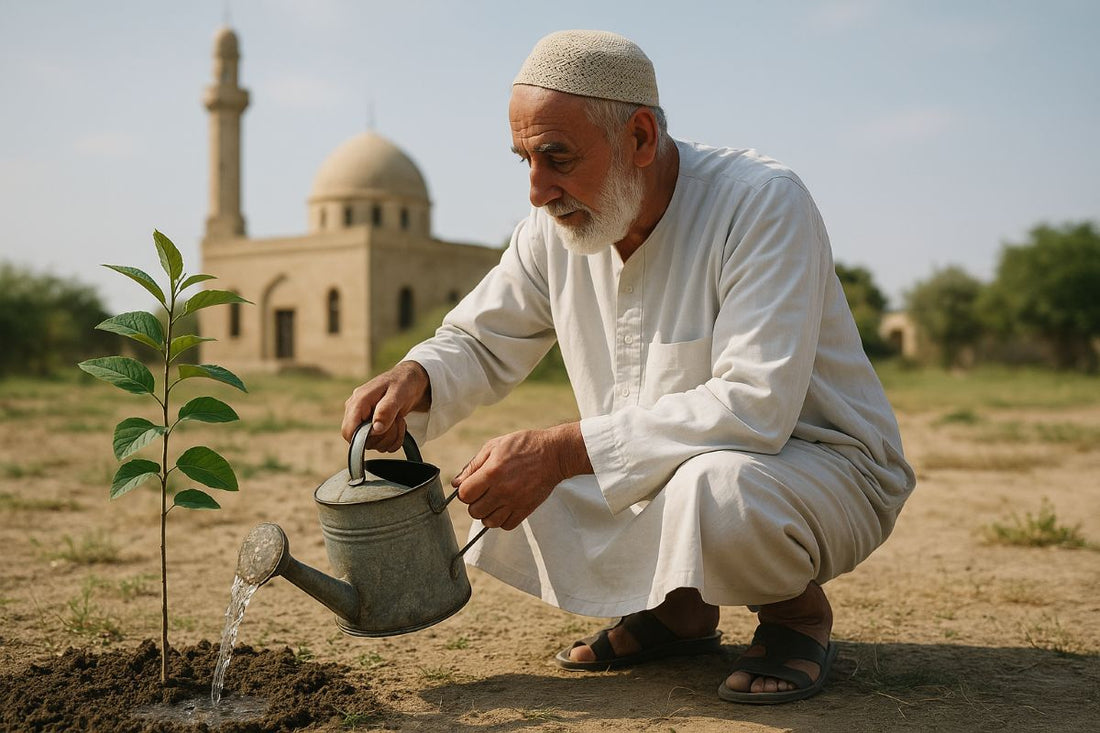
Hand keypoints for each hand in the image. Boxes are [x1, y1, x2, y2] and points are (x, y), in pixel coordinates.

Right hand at [341, 361, 430, 451]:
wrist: (409, 382)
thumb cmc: (402, 383)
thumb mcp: (398, 394)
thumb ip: (387, 409)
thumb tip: (376, 429)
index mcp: (358, 401)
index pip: (348, 431)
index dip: (365, 438)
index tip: (383, 429)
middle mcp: (356, 412)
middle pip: (361, 441)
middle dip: (383, 436)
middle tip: (397, 421)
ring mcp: (363, 420)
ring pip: (372, 444)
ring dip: (390, 437)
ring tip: (398, 420)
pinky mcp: (371, 426)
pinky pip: (379, 444)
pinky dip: (392, 439)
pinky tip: (398, 425)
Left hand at [452, 423, 591, 530]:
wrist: (554, 454)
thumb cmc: (523, 446)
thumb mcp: (494, 446)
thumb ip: (473, 465)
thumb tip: (456, 483)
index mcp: (492, 472)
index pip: (464, 494)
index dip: (465, 491)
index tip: (471, 486)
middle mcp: (502, 490)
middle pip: (474, 511)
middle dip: (474, 503)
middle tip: (483, 493)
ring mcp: (515, 502)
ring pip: (489, 522)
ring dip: (487, 514)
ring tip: (493, 502)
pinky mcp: (526, 509)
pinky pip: (506, 525)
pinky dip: (502, 520)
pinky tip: (504, 507)